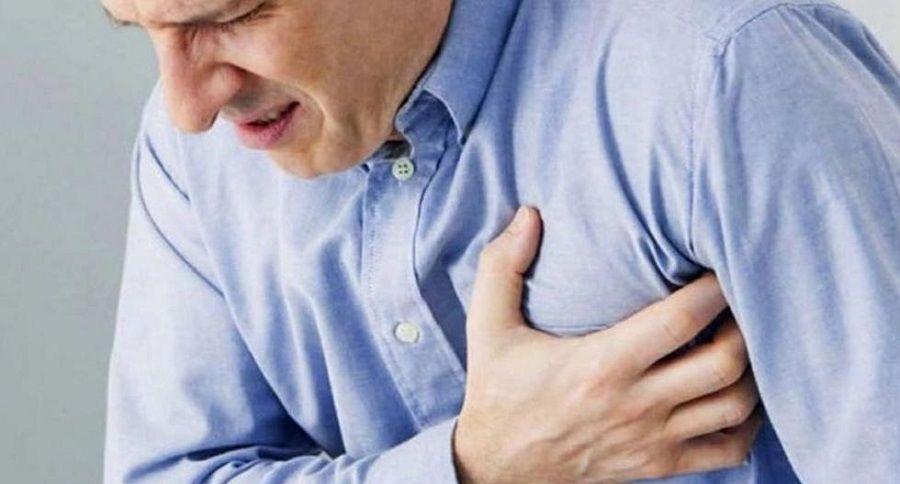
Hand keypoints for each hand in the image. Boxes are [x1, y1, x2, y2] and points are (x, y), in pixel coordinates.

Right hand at [453, 206, 761, 482]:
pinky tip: (733, 394)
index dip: (713, 288)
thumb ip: (502, 266)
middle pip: (725, 362)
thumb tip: (528, 215)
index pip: (680, 320)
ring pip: (735, 406)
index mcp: (600, 364)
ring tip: (741, 339)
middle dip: (745, 324)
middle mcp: (636, 404)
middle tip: (738, 299)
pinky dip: (746, 422)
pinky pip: (729, 449)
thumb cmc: (498, 390)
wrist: (496, 467)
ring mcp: (652, 440)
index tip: (718, 260)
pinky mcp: (658, 466)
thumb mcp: (488, 327)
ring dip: (751, 370)